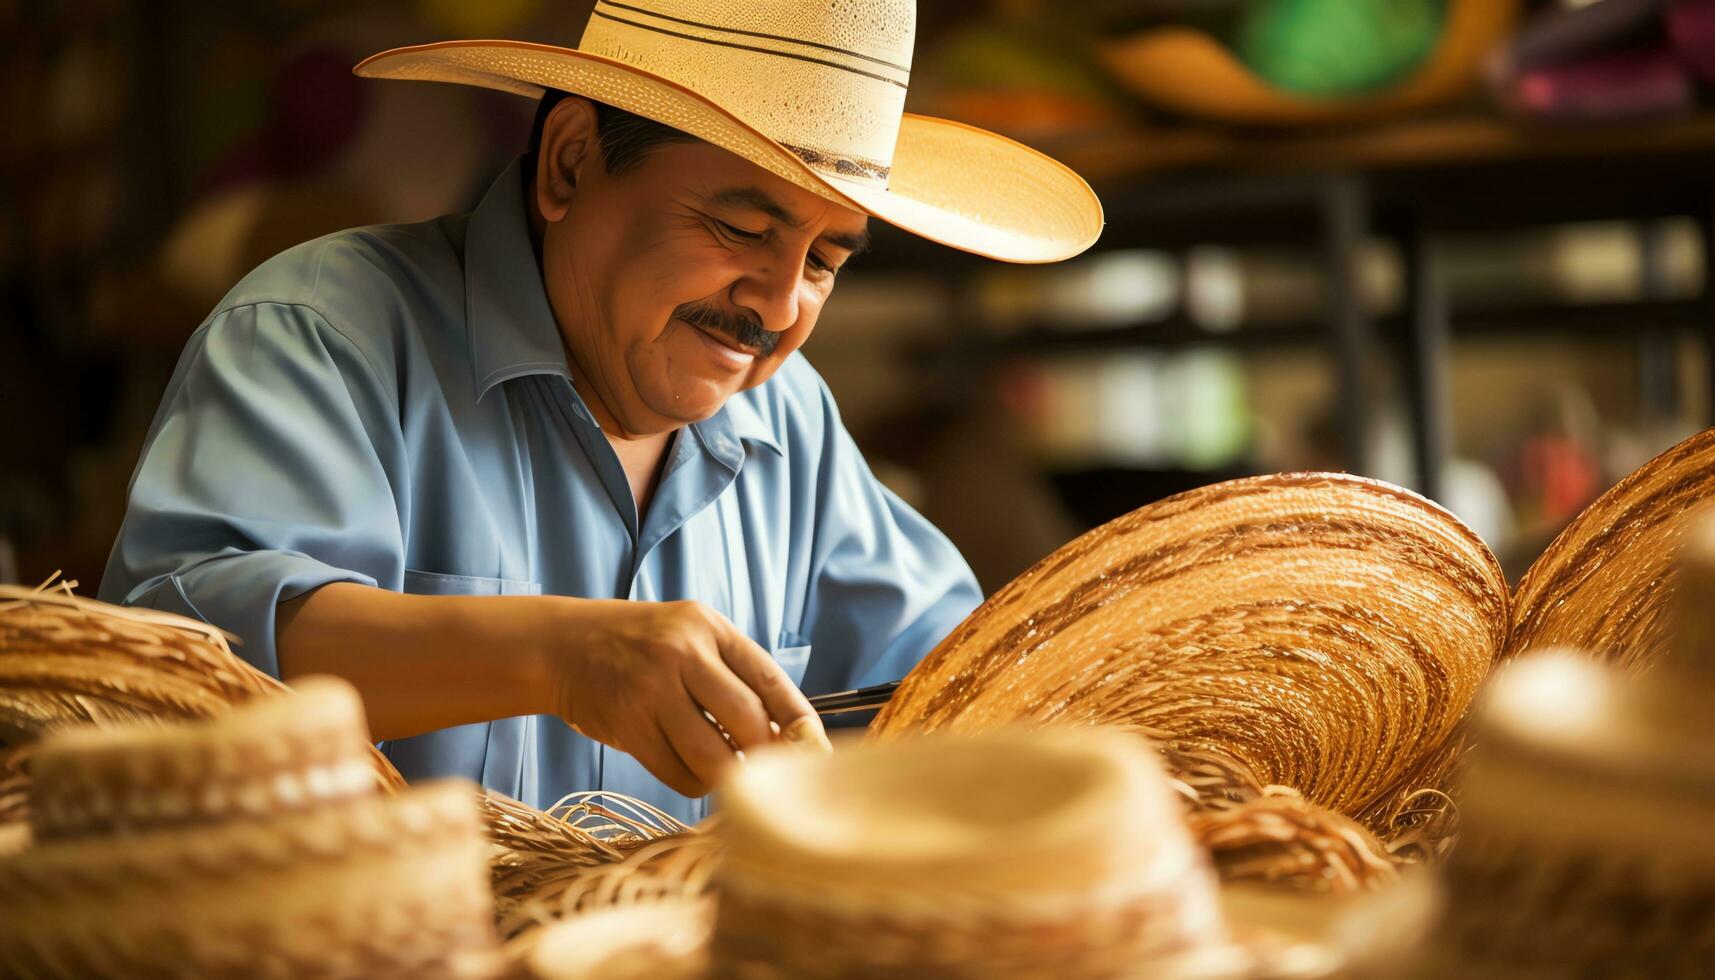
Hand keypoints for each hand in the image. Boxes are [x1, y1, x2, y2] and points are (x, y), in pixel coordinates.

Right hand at [547, 599, 826, 796]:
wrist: (562, 645)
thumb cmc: (641, 646)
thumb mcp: (690, 635)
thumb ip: (733, 672)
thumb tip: (786, 733)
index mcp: (709, 629)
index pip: (772, 679)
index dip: (800, 721)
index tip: (814, 748)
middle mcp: (682, 654)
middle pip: (749, 722)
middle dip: (765, 755)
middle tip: (767, 769)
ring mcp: (652, 690)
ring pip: (714, 757)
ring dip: (729, 776)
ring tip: (727, 771)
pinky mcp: (627, 725)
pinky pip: (679, 773)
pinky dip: (695, 782)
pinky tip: (691, 770)